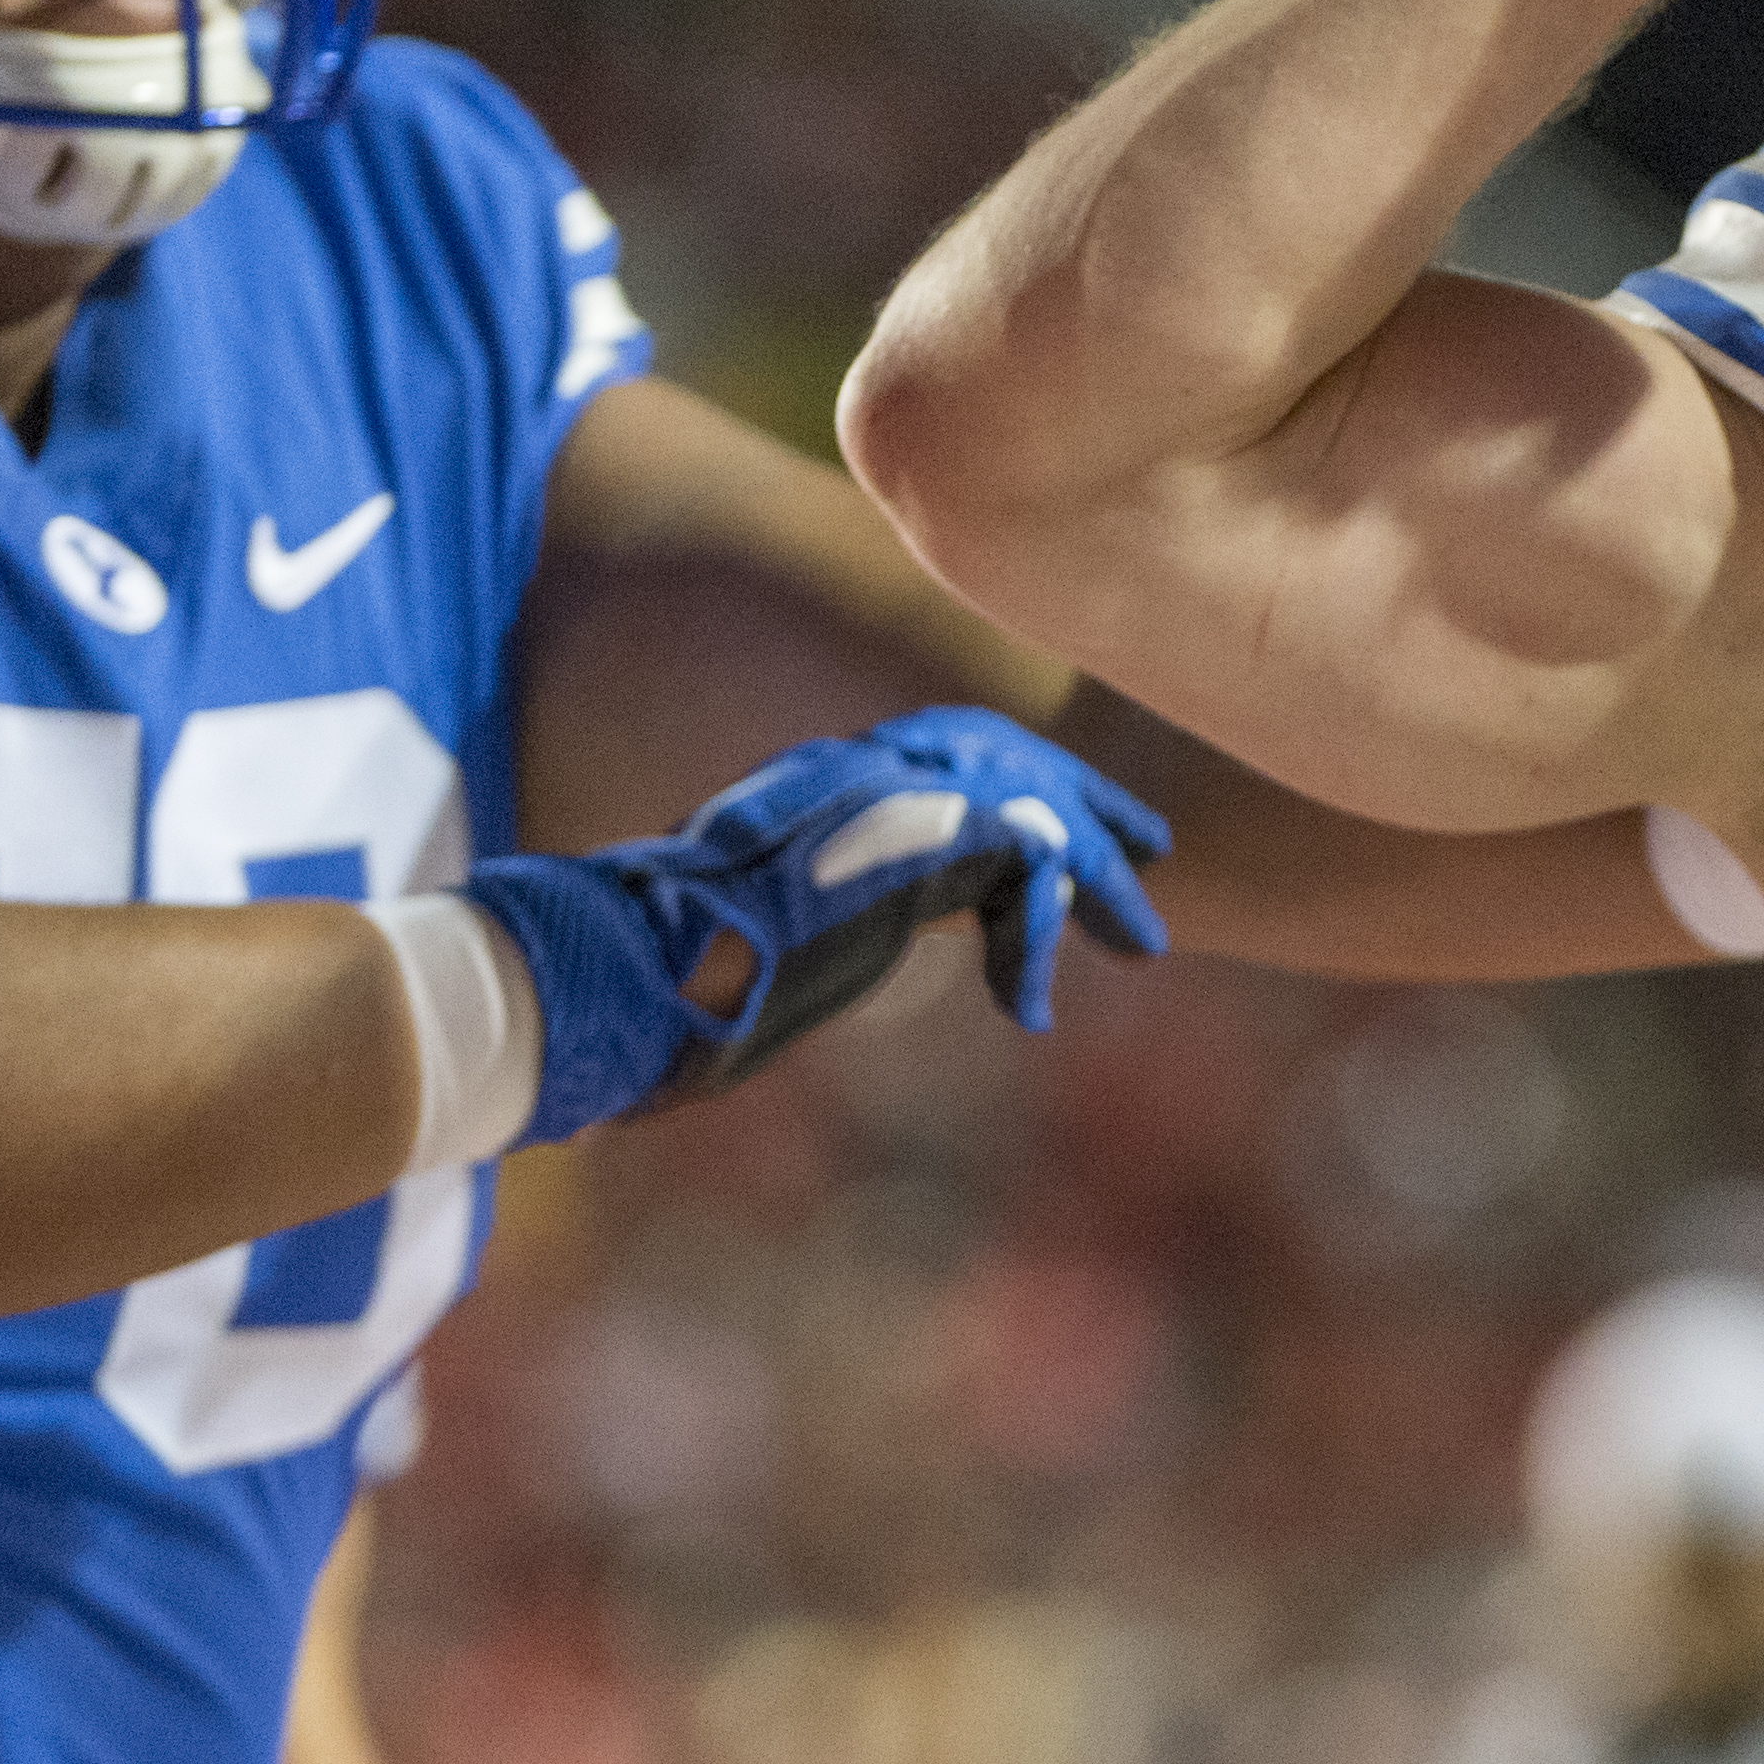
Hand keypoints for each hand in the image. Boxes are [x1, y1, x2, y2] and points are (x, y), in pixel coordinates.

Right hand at [462, 710, 1171, 1136]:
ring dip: (1089, 875)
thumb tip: (798, 960)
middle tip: (1154, 850)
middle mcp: (851, 770)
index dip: (1018, 789)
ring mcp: (876, 793)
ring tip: (1142, 940)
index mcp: (819, 785)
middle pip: (1002, 757)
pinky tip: (1029, 1007)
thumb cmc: (653, 972)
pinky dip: (1036, 936)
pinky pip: (1020, 861)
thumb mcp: (755, 933)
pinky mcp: (905, 837)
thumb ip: (807, 920)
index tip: (1068, 836)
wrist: (610, 969)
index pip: (945, 757)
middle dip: (1084, 804)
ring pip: (1028, 803)